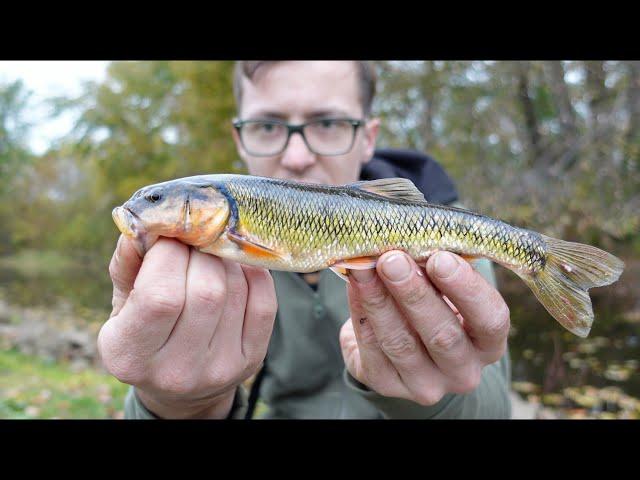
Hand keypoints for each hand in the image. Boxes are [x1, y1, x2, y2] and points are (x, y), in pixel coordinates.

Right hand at [98, 235, 277, 417]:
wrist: (180, 386)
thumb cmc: (144, 329)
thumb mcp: (123, 302)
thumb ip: (128, 263)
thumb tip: (146, 221)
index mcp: (129, 355)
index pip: (160, 295)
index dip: (168, 254)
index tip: (167, 239)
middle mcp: (176, 370)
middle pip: (206, 291)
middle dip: (200, 252)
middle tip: (192, 243)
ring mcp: (220, 368)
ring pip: (236, 289)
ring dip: (224, 260)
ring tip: (209, 258)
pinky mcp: (251, 360)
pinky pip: (264, 301)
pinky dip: (252, 274)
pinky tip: (235, 270)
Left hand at [339, 250, 509, 405]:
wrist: (402, 342)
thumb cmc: (432, 302)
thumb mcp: (444, 289)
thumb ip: (436, 270)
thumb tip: (409, 244)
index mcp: (488, 343)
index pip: (490, 320)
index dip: (467, 289)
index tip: (440, 258)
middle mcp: (463, 371)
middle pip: (442, 335)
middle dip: (414, 293)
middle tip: (392, 259)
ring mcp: (425, 384)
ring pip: (401, 343)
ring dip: (379, 301)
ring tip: (364, 268)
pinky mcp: (388, 386)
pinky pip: (372, 350)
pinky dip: (361, 313)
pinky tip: (354, 286)